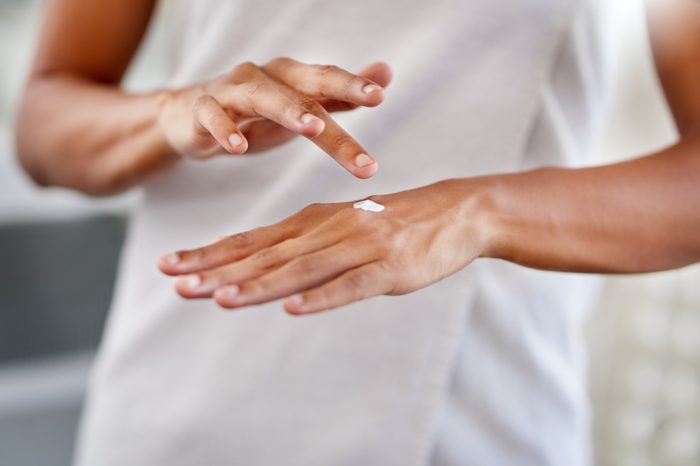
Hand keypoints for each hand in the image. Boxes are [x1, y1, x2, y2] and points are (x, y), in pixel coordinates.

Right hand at [157, 58, 391, 177]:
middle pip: (303, 89)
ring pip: (262, 96)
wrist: (188, 118)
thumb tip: (386, 73)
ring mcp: (231, 91)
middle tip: (368, 104)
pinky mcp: (201, 110)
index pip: (326, 78)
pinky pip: (212, 115)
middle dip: (336, 96)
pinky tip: (238, 146)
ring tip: (312, 127)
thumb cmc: (253, 113)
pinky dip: (224, 128)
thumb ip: (341, 94)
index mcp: (290, 78)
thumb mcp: (300, 104)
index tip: (380, 96)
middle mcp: (264, 77)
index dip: (353, 84)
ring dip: (288, 109)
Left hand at [158, 179, 491, 313]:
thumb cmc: (391, 222)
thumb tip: (253, 262)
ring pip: (300, 270)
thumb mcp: (338, 226)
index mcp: (312, 222)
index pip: (251, 240)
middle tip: (174, 281)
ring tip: (220, 298)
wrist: (453, 211)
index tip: (170, 265)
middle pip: (265, 255)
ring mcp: (358, 248)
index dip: (210, 254)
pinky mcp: (389, 267)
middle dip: (217, 270)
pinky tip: (295, 308)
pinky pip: (351, 285)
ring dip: (259, 285)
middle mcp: (327, 231)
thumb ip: (298, 243)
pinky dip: (322, 297)